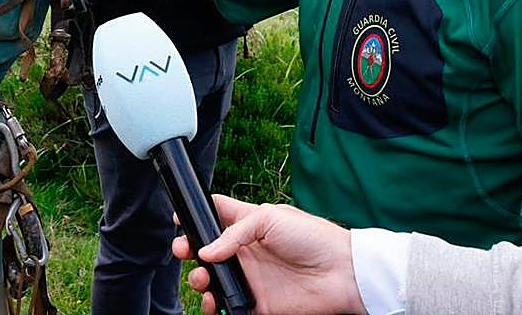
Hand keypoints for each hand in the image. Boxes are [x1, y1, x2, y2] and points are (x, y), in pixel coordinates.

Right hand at [172, 195, 364, 314]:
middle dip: (187, 249)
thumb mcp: (269, 218)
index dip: (195, 217)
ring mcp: (249, 277)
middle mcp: (244, 251)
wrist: (341, 273)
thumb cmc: (312, 237)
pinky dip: (213, 307)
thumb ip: (234, 232)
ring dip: (197, 279)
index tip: (179, 220)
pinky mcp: (256, 303)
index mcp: (247, 225)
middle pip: (204, 250)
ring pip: (211, 280)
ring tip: (202, 280)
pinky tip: (213, 301)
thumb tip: (207, 251)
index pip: (215, 216)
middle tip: (182, 251)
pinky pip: (227, 307)